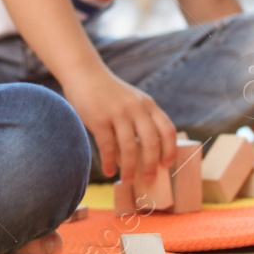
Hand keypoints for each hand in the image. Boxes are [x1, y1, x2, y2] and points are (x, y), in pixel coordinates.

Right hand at [62, 66, 176, 184]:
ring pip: (130, 148)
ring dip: (130, 168)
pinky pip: (108, 147)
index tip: (167, 165)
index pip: (167, 130)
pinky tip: (109, 171)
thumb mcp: (131, 100)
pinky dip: (110, 162)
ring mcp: (118, 113)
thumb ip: (140, 121)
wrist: (84, 73)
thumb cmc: (108, 92)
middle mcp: (136, 108)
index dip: (170, 150)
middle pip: (151, 142)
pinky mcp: (99, 119)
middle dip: (152, 164)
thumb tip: (141, 156)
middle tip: (149, 179)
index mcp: (148, 104)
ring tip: (128, 180)